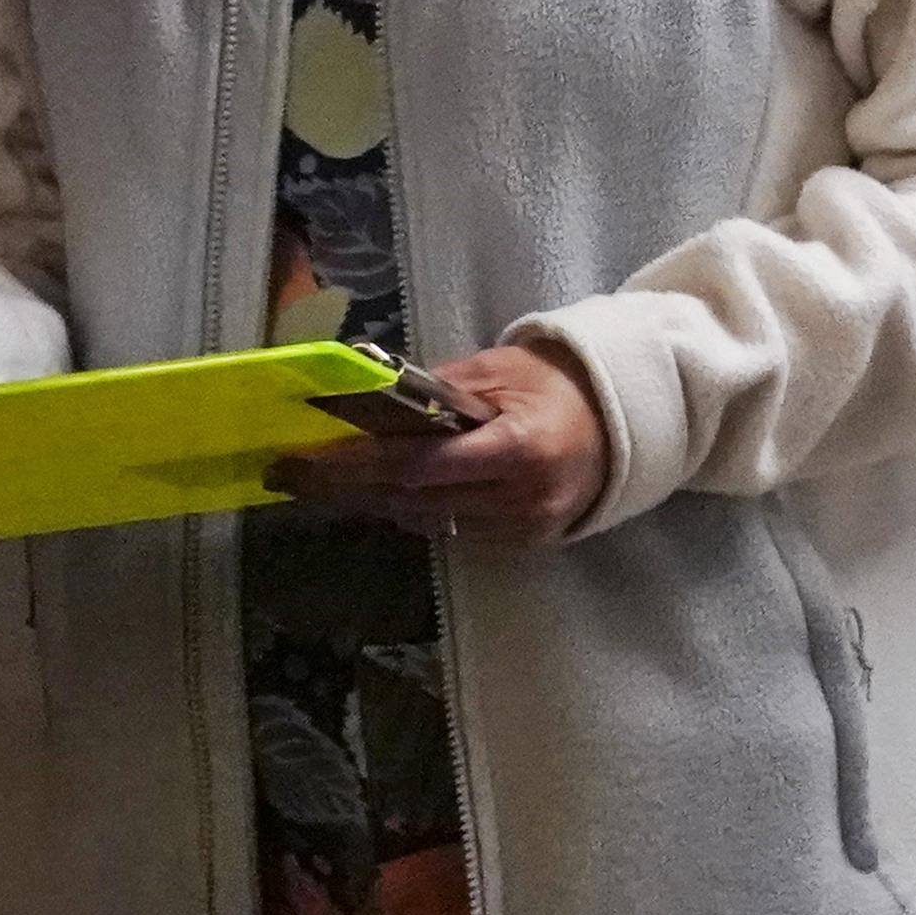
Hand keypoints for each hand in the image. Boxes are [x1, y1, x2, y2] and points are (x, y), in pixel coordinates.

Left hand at [264, 339, 610, 546]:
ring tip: (325, 486)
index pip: (421, 464)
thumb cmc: (556, 387)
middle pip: (413, 500)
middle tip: (293, 476)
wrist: (622, 425)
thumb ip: (438, 388)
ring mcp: (523, 527)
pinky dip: (414, 513)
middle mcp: (520, 496)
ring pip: (426, 522)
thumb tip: (369, 396)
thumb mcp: (499, 370)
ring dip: (374, 503)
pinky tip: (383, 497)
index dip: (361, 463)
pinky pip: (453, 532)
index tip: (311, 458)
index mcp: (518, 447)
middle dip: (351, 487)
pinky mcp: (524, 544)